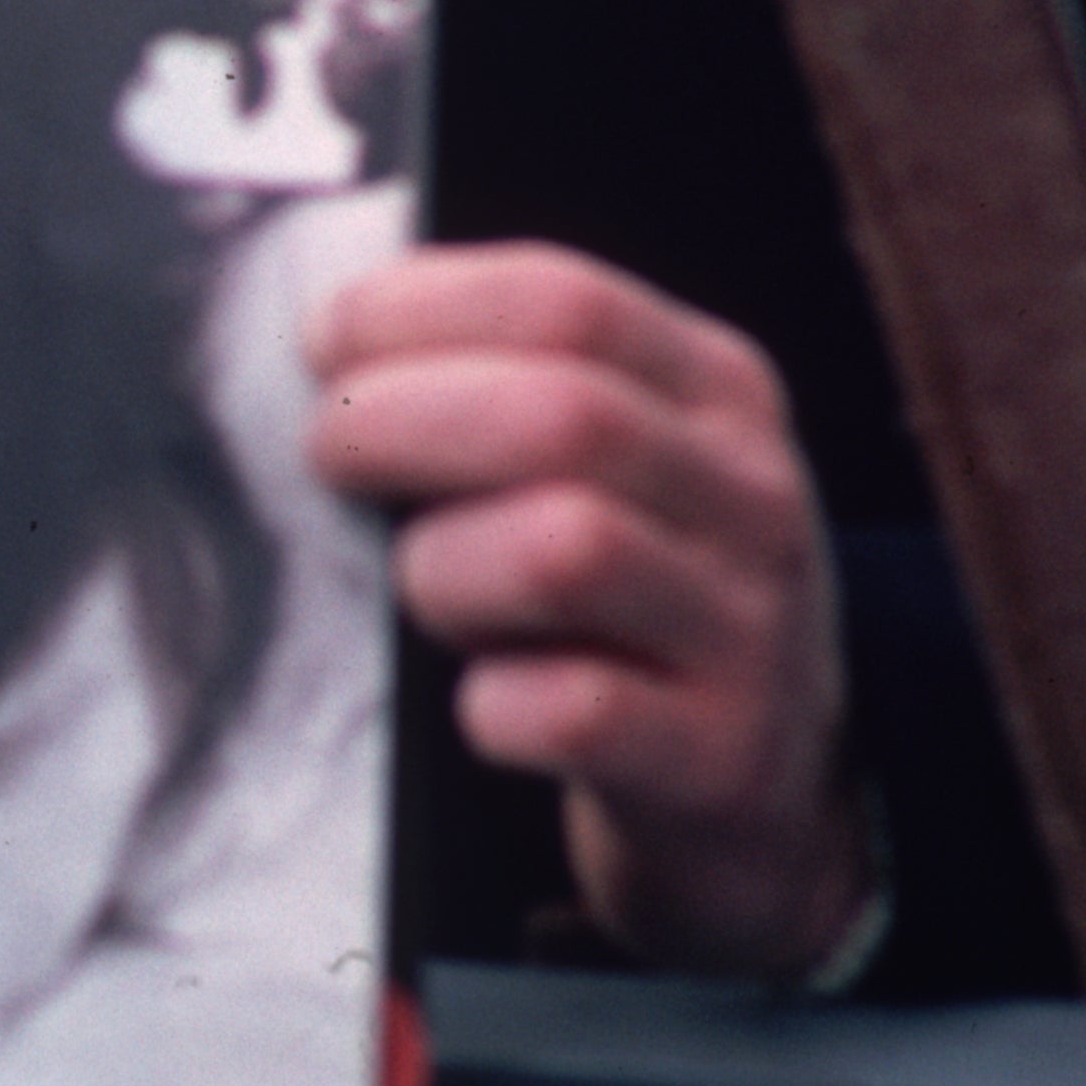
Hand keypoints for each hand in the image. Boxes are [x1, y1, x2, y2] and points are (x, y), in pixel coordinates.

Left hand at [307, 241, 865, 978]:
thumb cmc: (632, 585)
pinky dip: (493, 705)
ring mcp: (752, 635)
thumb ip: (508, 376)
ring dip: (443, 566)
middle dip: (396, 423)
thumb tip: (329, 333)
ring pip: (564, 551)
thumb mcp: (618, 457)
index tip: (324, 344)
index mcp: (718, 392)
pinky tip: (486, 704)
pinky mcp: (723, 761)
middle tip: (329, 458)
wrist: (762, 783)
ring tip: (430, 588)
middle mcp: (753, 500)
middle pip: (559, 417)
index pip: (564, 302)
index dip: (413, 310)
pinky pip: (575, 712)